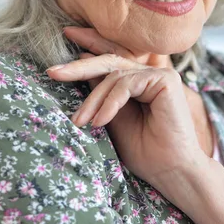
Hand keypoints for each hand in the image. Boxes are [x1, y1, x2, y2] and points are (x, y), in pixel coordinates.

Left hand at [47, 27, 210, 194]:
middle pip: (109, 63)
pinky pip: (126, 84)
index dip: (87, 53)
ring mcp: (160, 75)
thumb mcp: (111, 119)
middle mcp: (151, 75)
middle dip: (78, 67)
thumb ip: (101, 96)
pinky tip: (100, 121)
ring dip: (93, 100)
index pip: (110, 63)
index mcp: (140, 83)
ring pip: (114, 76)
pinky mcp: (165, 79)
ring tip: (81, 122)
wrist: (170, 170)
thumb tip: (80, 70)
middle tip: (53, 73)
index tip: (60, 53)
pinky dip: (110, 102)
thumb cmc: (144, 151)